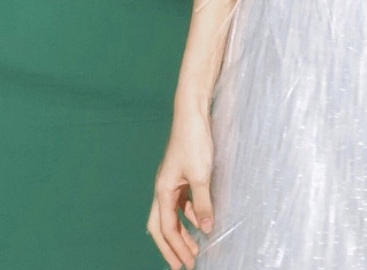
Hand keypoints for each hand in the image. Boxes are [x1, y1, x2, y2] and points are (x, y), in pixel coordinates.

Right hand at [147, 108, 215, 268]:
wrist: (193, 112)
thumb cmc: (194, 140)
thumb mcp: (201, 175)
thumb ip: (202, 204)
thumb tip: (206, 230)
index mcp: (162, 190)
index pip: (166, 228)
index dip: (177, 248)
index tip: (187, 264)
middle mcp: (163, 188)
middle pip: (161, 225)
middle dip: (171, 247)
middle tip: (182, 264)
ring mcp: (172, 181)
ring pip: (172, 214)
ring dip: (182, 232)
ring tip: (195, 248)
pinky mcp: (182, 174)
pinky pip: (182, 202)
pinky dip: (189, 215)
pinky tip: (201, 221)